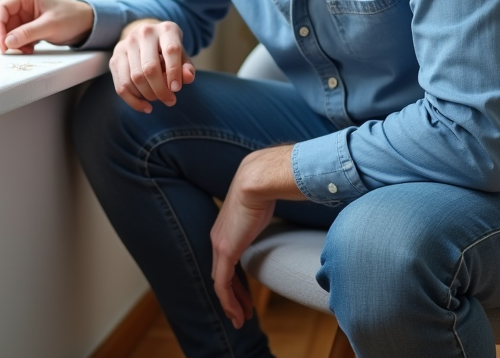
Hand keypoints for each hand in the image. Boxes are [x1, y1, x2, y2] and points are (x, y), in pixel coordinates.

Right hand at [0, 0, 93, 53]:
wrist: (85, 23)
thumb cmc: (72, 18)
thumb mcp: (50, 26)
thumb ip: (28, 33)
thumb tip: (7, 41)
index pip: (1, 8)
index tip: (3, 43)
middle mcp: (23, 3)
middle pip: (2, 20)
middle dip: (5, 37)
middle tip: (12, 51)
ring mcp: (24, 14)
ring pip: (8, 30)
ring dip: (13, 43)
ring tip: (26, 50)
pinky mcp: (28, 24)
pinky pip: (16, 36)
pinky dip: (19, 44)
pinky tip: (30, 49)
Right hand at [110, 19, 195, 113]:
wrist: (146, 38)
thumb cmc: (168, 50)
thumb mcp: (182, 55)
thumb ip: (186, 67)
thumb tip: (188, 78)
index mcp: (166, 30)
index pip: (171, 50)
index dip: (174, 72)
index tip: (176, 89)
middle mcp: (144, 33)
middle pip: (149, 68)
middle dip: (160, 90)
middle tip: (170, 100)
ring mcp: (126, 45)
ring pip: (134, 79)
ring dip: (148, 95)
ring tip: (158, 99)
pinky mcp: (115, 58)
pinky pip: (121, 86)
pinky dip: (134, 101)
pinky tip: (146, 107)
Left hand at [210, 145, 299, 328]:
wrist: (257, 180)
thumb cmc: (264, 188)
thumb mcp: (263, 208)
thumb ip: (265, 217)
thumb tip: (280, 216)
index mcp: (226, 230)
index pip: (226, 262)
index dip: (235, 280)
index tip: (245, 295)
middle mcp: (218, 239)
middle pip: (221, 275)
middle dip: (233, 296)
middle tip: (244, 312)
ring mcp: (219, 246)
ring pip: (220, 284)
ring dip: (231, 303)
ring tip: (241, 319)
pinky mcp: (225, 252)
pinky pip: (222, 285)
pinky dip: (228, 301)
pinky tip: (236, 313)